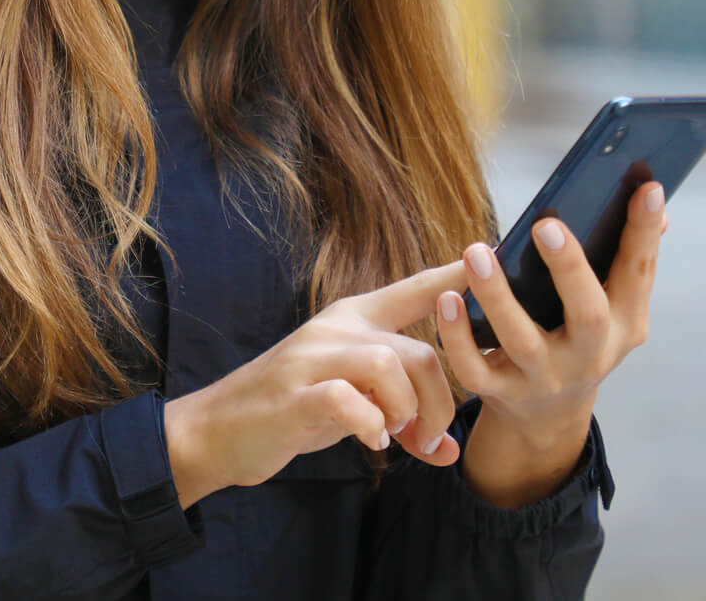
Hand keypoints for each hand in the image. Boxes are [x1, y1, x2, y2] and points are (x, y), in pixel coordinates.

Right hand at [164, 259, 475, 508]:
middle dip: (439, 402)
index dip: (450, 277)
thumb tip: (451, 450)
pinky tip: (369, 443)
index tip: (487, 255)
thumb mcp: (352, 406)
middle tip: (428, 437)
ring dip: (406, 411)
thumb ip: (399, 415)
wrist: (218, 430)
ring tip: (394, 436)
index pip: (411, 290)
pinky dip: (371, 428)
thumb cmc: (292, 410)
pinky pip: (350, 401)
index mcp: (351, 320)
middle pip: (419, 350)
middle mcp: (335, 329)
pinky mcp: (294, 394)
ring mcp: (312, 359)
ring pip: (391, 366)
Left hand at [434, 181, 668, 443]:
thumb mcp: (611, 308)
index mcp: (623, 324)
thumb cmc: (576, 337)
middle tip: (546, 224)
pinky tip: (447, 299)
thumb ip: (625, 259)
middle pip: (588, 316)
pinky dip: (458, 337)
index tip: (647, 187)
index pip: (638, 274)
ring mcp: (545, 377)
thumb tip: (652, 200)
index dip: (643, 233)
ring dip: (498, 296)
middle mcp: (590, 355)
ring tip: (476, 252)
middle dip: (570, 269)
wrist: (547, 415)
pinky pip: (476, 369)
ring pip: (522, 341)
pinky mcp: (503, 392)